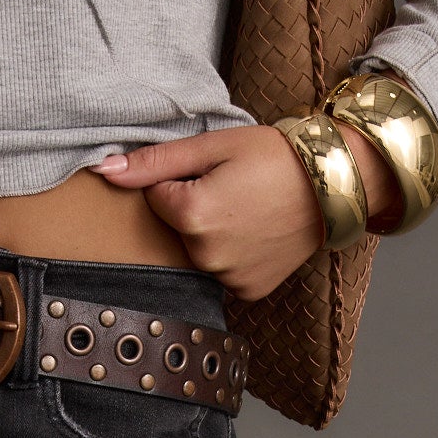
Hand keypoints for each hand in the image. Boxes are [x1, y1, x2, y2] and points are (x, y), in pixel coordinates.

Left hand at [95, 121, 401, 299]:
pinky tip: (257, 235)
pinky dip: (234, 256)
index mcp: (191, 217)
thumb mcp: (213, 146)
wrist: (333, 185)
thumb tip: (104, 170)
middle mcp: (206, 256)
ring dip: (213, 235)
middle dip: (194, 208)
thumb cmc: (275, 157)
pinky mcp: (248, 291)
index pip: (157, 197)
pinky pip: (224, 273)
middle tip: (235, 189)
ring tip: (249, 211)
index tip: (214, 171)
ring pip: (199, 253)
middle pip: (176, 229)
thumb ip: (155, 161)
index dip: (181, 180)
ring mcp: (228, 279)